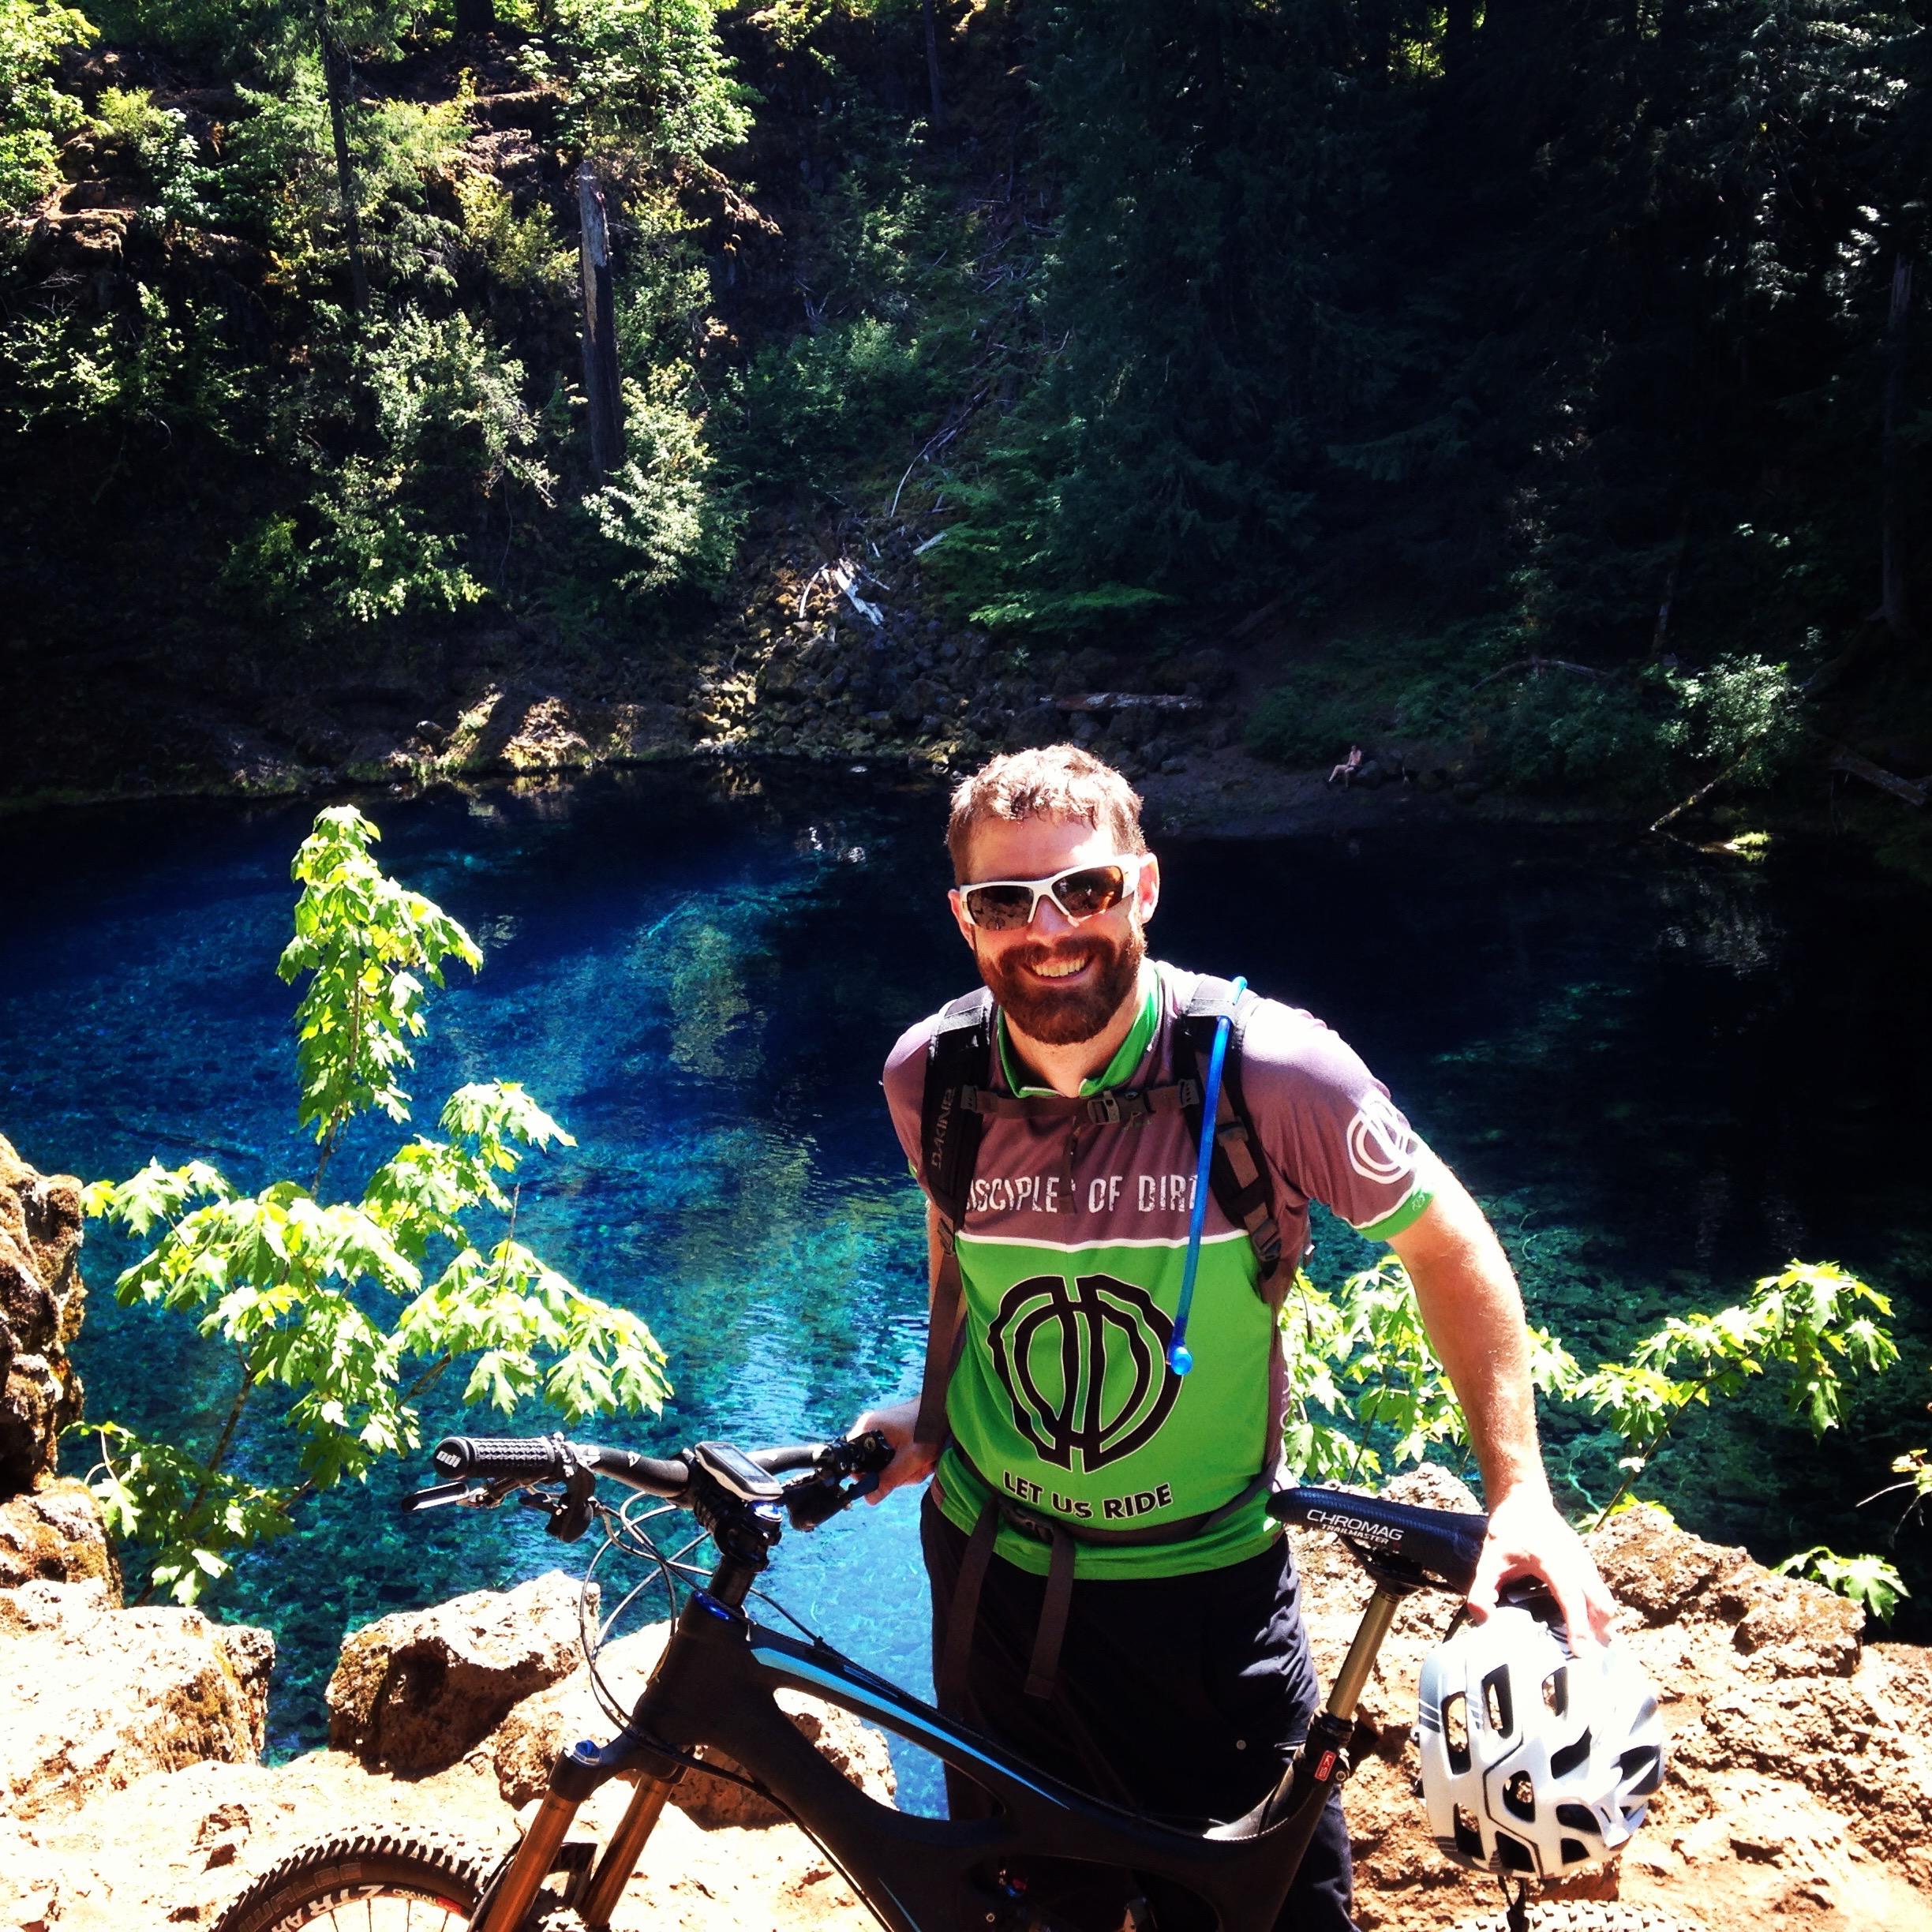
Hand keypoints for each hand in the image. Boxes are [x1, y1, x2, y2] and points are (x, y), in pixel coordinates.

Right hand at [853, 1398, 939, 1503]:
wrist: (945, 1409)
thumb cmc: (929, 1428)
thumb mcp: (911, 1458)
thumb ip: (890, 1479)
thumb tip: (869, 1499)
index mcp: (867, 1428)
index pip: (850, 1459)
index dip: (863, 1475)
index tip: (883, 1482)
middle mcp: (870, 1428)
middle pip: (869, 1465)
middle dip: (892, 1475)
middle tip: (913, 1471)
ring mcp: (881, 1430)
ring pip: (883, 1464)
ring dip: (904, 1471)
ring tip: (923, 1463)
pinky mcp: (892, 1434)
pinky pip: (892, 1457)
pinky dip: (907, 1463)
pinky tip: (922, 1461)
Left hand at [1468, 1485, 1617, 1644]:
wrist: (1523, 1499)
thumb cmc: (1507, 1531)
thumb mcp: (1488, 1559)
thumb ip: (1482, 1589)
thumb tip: (1484, 1618)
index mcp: (1553, 1560)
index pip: (1571, 1596)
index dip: (1577, 1625)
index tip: (1581, 1652)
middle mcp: (1577, 1561)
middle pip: (1600, 1602)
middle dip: (1598, 1632)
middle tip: (1587, 1660)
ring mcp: (1586, 1562)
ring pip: (1604, 1599)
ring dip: (1600, 1624)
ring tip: (1587, 1650)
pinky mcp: (1588, 1565)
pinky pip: (1600, 1593)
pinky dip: (1598, 1613)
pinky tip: (1584, 1629)